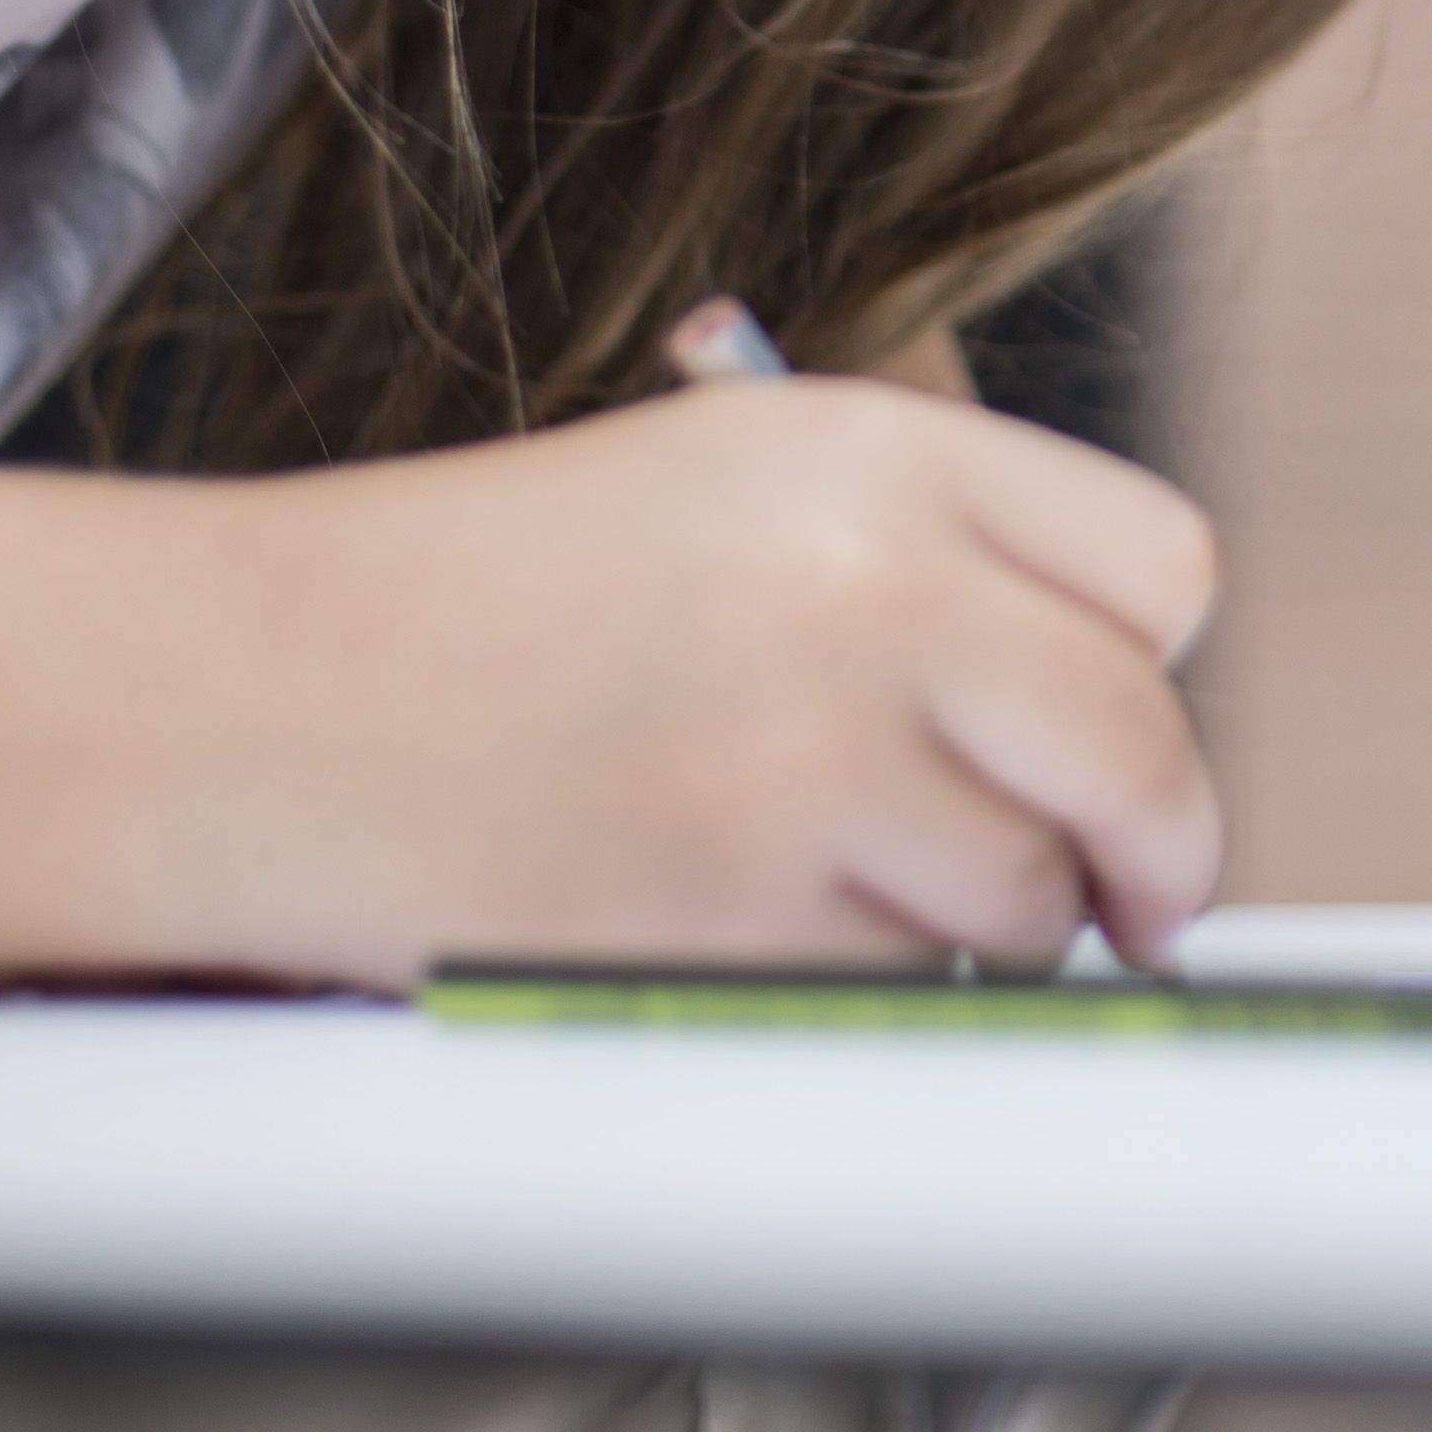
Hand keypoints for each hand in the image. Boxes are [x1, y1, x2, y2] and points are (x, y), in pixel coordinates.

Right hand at [228, 375, 1221, 982]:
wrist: (268, 694)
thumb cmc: (490, 594)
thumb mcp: (732, 475)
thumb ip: (935, 553)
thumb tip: (1115, 701)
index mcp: (876, 451)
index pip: (1163, 568)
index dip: (1152, 665)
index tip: (1129, 723)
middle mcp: (871, 586)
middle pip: (1140, 746)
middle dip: (1160, 847)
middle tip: (1145, 897)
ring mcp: (811, 753)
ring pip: (1029, 895)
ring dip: (990, 923)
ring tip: (861, 876)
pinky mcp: (740, 907)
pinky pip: (900, 980)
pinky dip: (866, 977)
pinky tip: (762, 913)